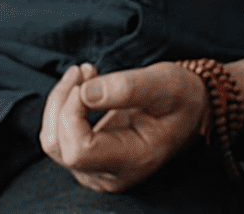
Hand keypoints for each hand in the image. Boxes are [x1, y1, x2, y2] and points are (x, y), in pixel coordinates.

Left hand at [38, 62, 206, 192]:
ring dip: (59, 103)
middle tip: (87, 68)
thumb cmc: (182, 96)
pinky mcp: (88, 160)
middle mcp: (110, 175)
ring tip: (84, 73)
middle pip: (59, 146)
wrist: (191, 109)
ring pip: (53, 142)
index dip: (72, 113)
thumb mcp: (166, 83)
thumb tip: (85, 92)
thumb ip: (129, 88)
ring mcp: (96, 171)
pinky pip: (58, 137)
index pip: (78, 149)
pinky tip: (82, 88)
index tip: (90, 79)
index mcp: (133, 160)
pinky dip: (63, 108)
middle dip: (63, 102)